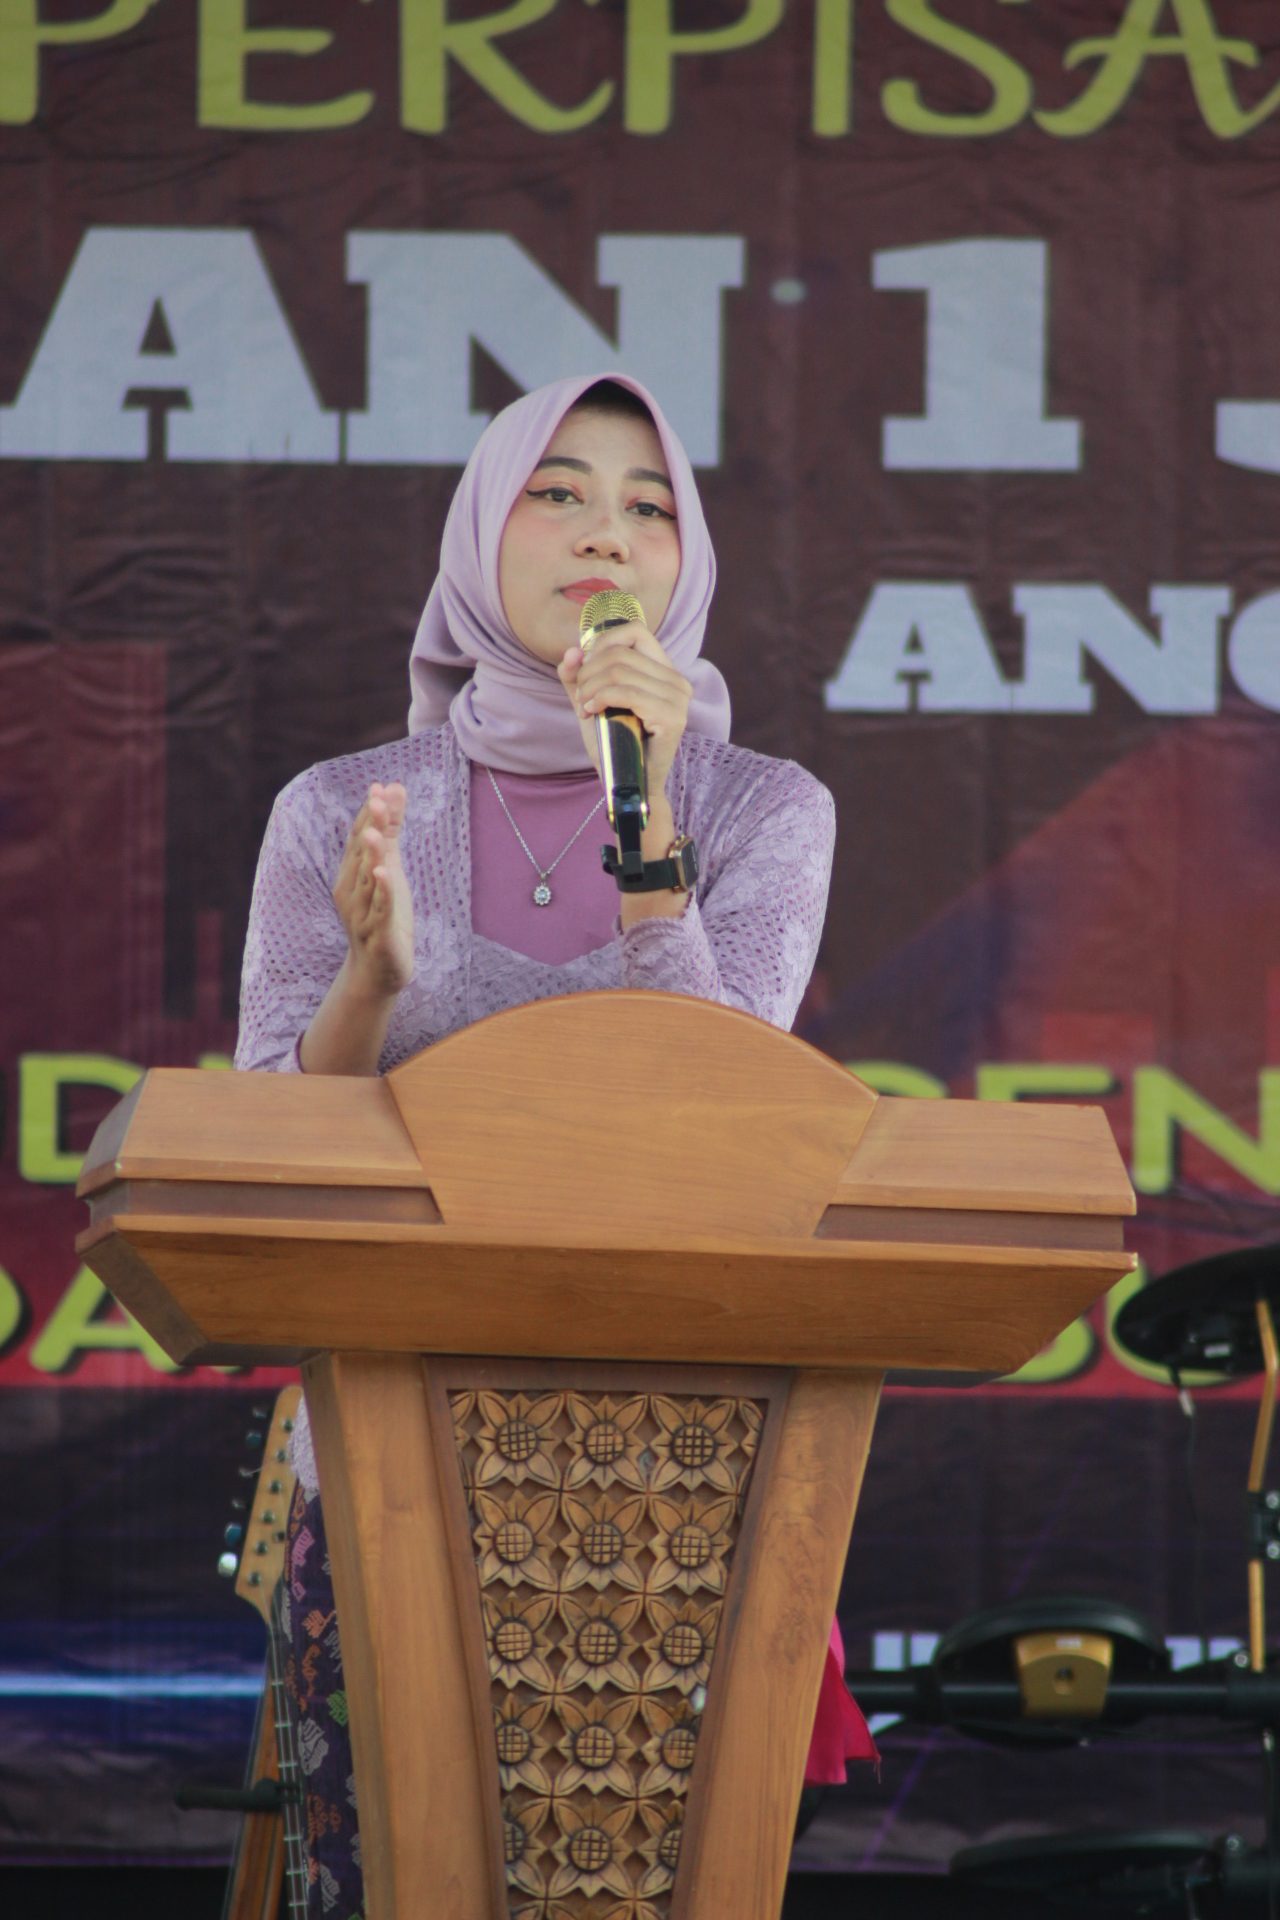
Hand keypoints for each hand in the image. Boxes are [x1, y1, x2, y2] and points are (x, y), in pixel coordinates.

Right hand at [331, 781, 412, 998]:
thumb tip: (393, 787)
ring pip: (367, 880)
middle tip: (378, 798)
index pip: (358, 838)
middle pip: (361, 854)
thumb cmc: (382, 915)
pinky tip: (383, 874)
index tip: (380, 787)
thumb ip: (391, 830)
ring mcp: (362, 912)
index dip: (370, 813)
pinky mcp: (378, 934)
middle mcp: (351, 890)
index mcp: (352, 874)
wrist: (377, 971)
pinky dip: (381, 892)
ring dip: (371, 856)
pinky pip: (379, 910)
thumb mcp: (391, 868)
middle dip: (370, 826)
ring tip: (374, 832)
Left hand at [557, 622, 691, 794]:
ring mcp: (678, 699)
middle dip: (588, 672)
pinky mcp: (672, 718)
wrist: (628, 785)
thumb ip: (578, 676)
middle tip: (580, 697)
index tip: (586, 669)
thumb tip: (572, 651)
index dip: (602, 642)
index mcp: (663, 671)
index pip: (635, 630)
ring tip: (584, 708)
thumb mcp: (591, 702)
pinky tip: (592, 713)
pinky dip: (601, 699)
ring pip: (620, 671)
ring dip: (591, 688)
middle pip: (619, 653)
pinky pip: (627, 693)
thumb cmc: (614, 744)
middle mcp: (677, 680)